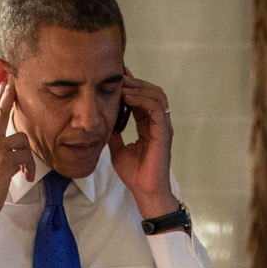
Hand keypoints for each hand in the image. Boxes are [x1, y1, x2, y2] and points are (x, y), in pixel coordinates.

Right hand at [0, 79, 34, 236]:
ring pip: (22, 139)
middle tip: (14, 80)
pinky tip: (25, 176)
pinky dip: (29, 167)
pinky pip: (26, 156)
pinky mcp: (4, 161)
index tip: (4, 83)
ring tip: (25, 171)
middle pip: (0, 113)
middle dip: (8, 96)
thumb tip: (14, 151)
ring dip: (28, 157)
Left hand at [109, 71, 178, 219]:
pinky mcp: (164, 131)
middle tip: (118, 77)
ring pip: (157, 95)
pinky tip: (128, 97)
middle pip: (151, 92)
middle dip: (135, 82)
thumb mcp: (117, 149)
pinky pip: (156, 107)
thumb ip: (114, 134)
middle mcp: (158, 123)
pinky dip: (142, 98)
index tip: (115, 79)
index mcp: (148, 126)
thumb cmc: (135, 174)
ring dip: (139, 87)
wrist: (144, 190)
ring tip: (122, 85)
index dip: (130, 87)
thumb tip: (103, 122)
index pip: (141, 100)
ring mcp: (162, 126)